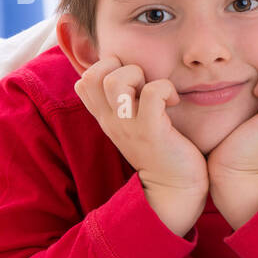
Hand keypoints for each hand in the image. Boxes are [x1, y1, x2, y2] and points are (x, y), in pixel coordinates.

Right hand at [73, 56, 208, 233]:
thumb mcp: (133, 125)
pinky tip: (173, 101)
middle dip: (120, 67)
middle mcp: (112, 121)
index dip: (105, 69)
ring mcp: (129, 126)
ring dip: (139, 75)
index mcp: (106, 117)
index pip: (83, 81)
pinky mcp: (152, 131)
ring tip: (155, 91)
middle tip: (143, 83)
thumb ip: (125, 103)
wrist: (174, 190)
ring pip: (115, 81)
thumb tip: (129, 74)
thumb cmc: (160, 152)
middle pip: (92, 76)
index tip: (132, 81)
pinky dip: (165, 88)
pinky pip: (152, 93)